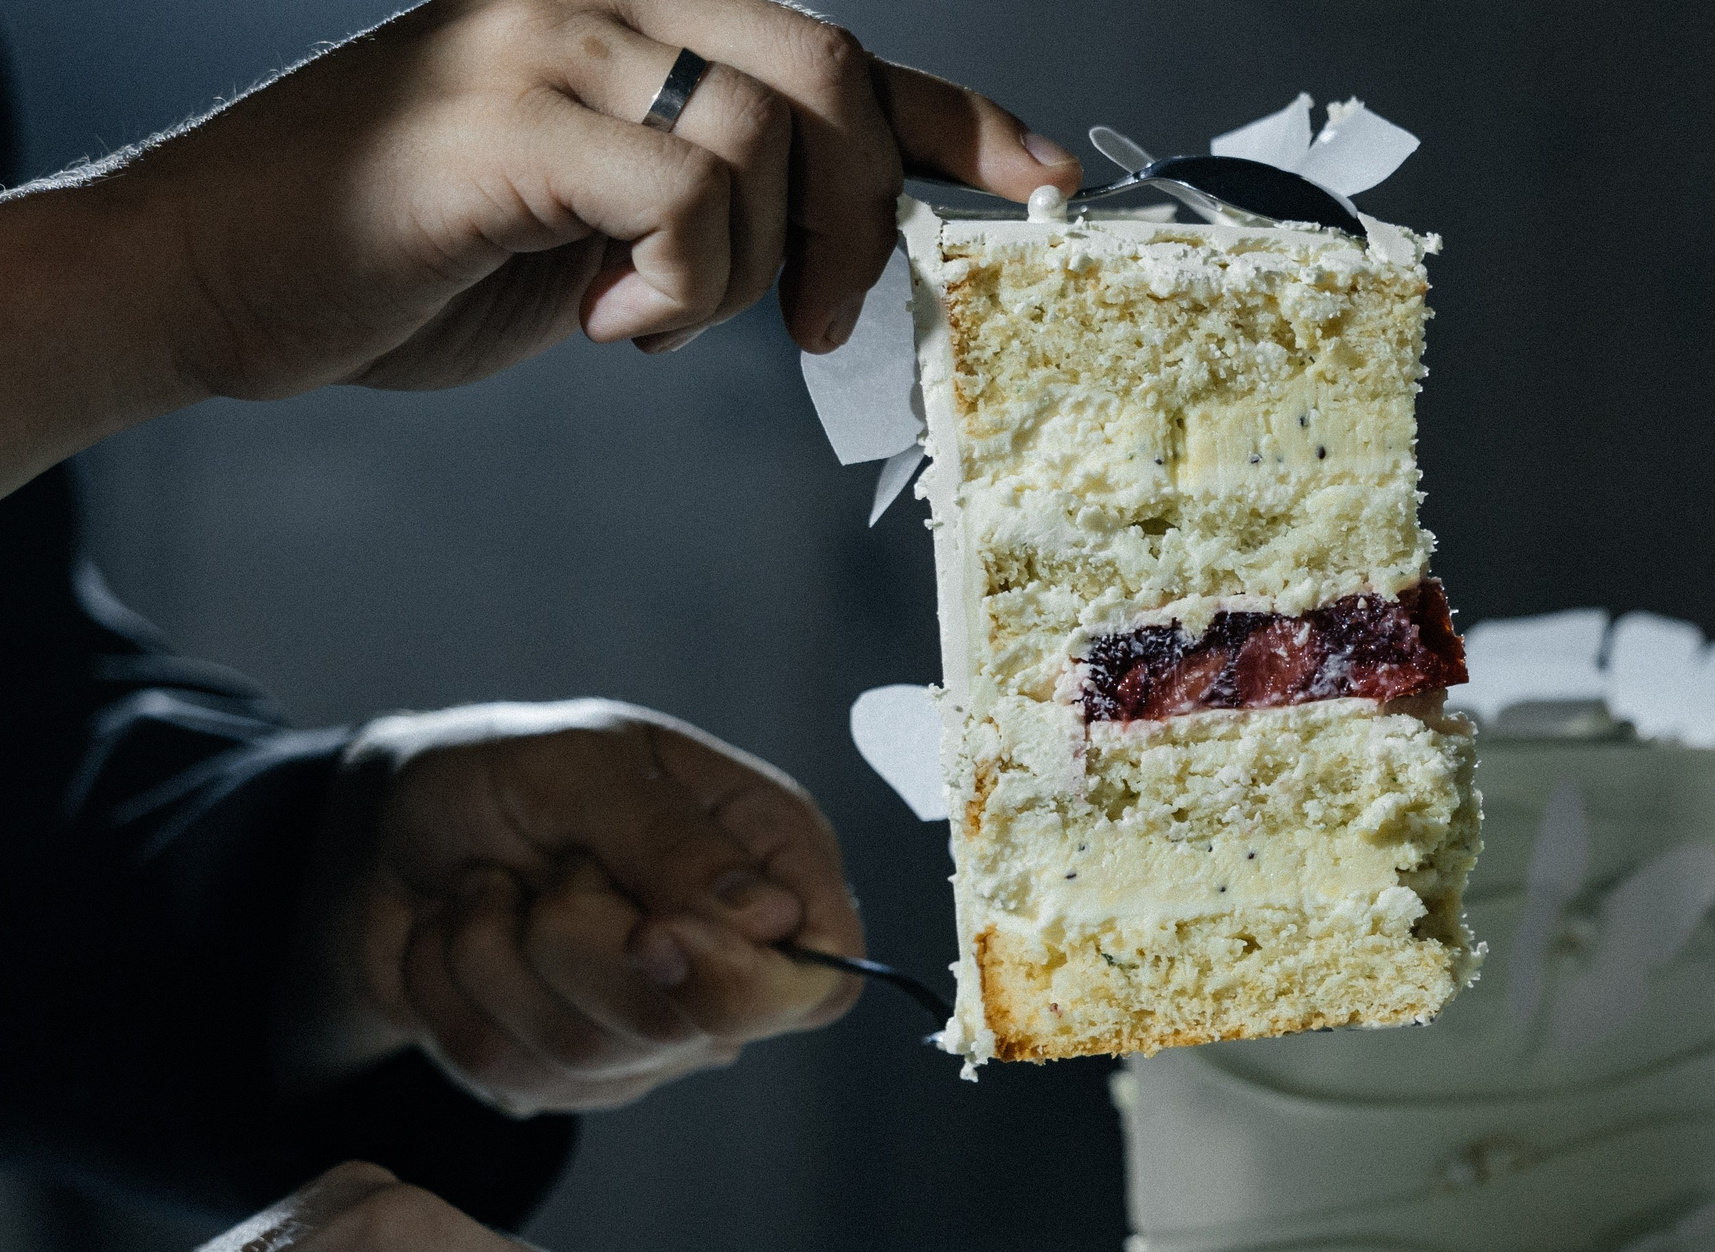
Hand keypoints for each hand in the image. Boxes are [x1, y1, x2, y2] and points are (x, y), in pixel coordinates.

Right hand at [0, 0, 1078, 486]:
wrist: (230, 272)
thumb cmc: (421, 249)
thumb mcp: (611, 219)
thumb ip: (724, 198)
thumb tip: (855, 239)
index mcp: (641, 8)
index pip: (842, 50)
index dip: (961, 120)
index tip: (1048, 186)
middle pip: (829, 72)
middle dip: (859, 218)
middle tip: (824, 322)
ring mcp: (550, 34)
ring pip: (762, 138)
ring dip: (740, 271)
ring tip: (647, 312)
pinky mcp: (508, 114)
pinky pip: (681, 193)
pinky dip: (675, 288)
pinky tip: (604, 316)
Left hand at [283, 698, 863, 1113]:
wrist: (386, 829)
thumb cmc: (502, 773)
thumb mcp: (581, 768)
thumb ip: (672, 840)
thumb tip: (771, 919)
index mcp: (770, 860)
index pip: (821, 978)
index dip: (742, 981)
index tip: (650, 933)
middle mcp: (729, 953)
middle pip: (694, 1028)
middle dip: (578, 946)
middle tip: (543, 869)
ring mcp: (655, 1025)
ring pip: (591, 1057)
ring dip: (496, 961)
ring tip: (482, 891)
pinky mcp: (575, 1073)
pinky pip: (516, 1080)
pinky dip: (453, 997)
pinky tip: (456, 940)